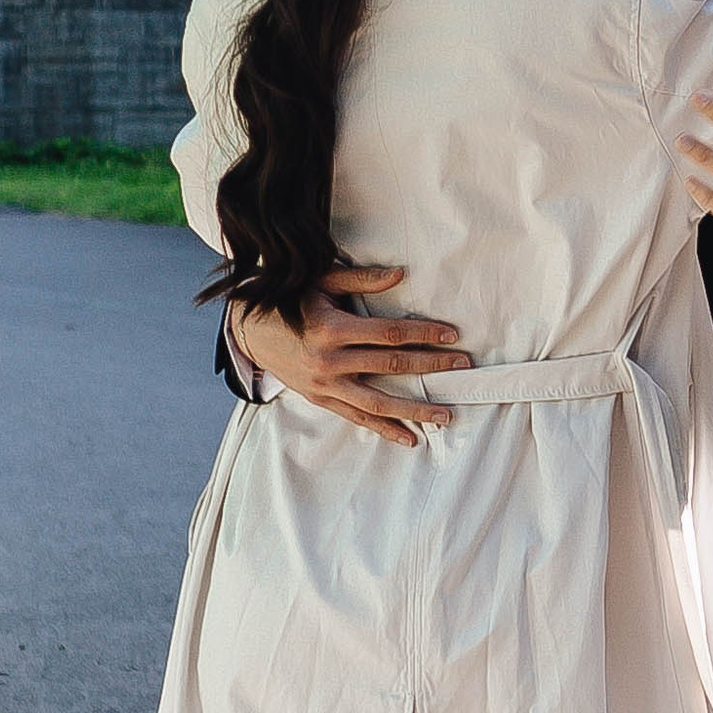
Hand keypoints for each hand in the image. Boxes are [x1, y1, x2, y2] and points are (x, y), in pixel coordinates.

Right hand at [228, 264, 468, 443]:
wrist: (250, 330)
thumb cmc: (291, 299)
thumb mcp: (322, 282)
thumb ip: (362, 280)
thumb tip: (400, 275)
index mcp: (333, 330)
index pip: (389, 334)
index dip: (423, 334)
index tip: (451, 336)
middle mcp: (330, 362)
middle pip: (391, 367)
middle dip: (431, 367)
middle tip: (463, 367)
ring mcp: (325, 386)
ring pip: (378, 403)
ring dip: (415, 410)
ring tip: (446, 415)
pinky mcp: (321, 399)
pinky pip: (357, 418)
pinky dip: (384, 429)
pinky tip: (410, 437)